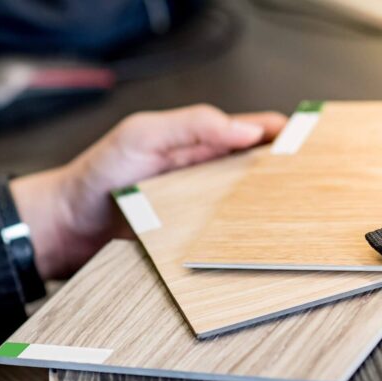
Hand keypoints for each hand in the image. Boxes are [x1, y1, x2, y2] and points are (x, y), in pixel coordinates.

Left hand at [10, 104, 286, 279]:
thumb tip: (246, 130)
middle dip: (289, 179)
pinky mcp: (194, 248)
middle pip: (262, 176)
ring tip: (300, 222)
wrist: (65, 228)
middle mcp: (207, 179)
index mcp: (200, 144)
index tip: (312, 143)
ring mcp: (202, 214)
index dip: (285, 136)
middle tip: (316, 187)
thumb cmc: (97, 176)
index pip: (255, 133)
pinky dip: (248, 249)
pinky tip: (263, 253)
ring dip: (273, 218)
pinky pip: (229, 247)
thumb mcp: (141, 136)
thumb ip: (190, 126)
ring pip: (252, 215)